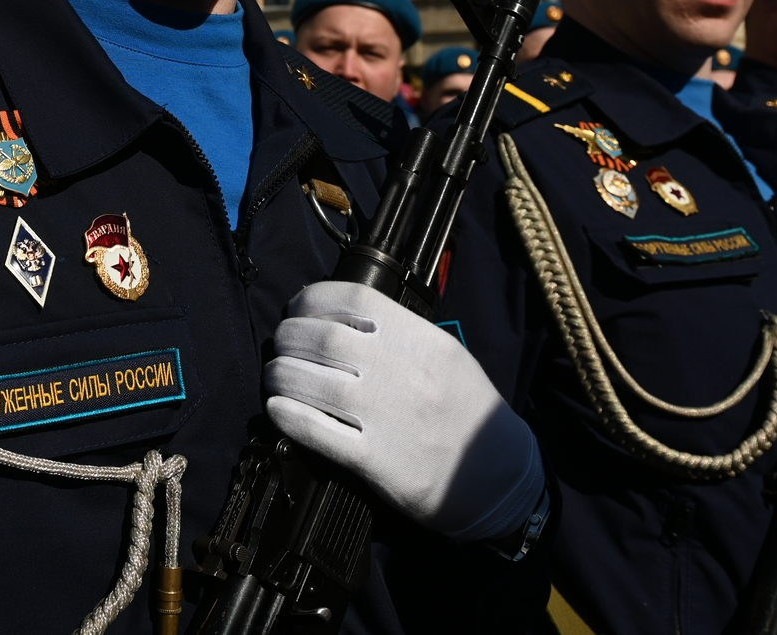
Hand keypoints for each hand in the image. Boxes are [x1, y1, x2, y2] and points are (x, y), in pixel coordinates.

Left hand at [264, 281, 543, 540]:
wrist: (500, 478)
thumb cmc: (467, 412)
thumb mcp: (445, 356)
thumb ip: (398, 333)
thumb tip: (335, 316)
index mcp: (423, 340)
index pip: (354, 298)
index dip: (312, 299)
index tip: (298, 309)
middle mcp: (404, 373)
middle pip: (323, 339)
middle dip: (289, 337)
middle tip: (281, 345)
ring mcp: (389, 417)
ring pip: (313, 383)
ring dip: (281, 376)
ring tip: (276, 376)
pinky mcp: (377, 461)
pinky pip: (319, 432)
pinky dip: (290, 417)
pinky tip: (278, 409)